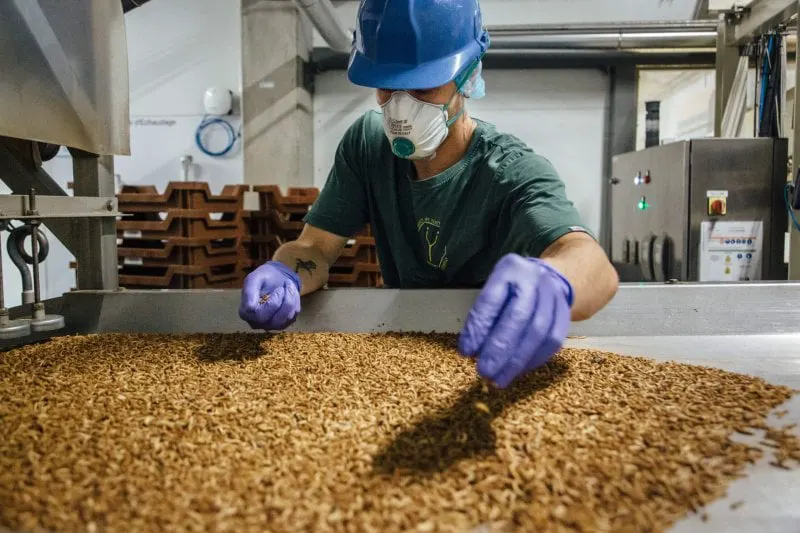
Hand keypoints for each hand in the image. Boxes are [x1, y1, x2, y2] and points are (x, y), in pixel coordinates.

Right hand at [239, 261, 301, 329]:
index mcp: (245, 312)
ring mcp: (270, 326)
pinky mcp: (283, 325)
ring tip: (289, 286)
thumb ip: (250, 290)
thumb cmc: (263, 278)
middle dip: (286, 300)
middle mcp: (257, 323)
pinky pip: (293, 316)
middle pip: (275, 319)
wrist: (275, 280)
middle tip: (287, 285)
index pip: (259, 314)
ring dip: (292, 299)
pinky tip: (290, 294)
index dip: (273, 302)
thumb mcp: (255, 278)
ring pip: (286, 318)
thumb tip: (250, 307)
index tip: (280, 289)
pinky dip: (295, 302)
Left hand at [458, 253, 572, 387]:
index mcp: (510, 269)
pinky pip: (553, 341)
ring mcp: (554, 296)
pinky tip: (518, 371)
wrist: (548, 278)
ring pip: (538, 332)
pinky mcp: (566, 314)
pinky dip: (534, 360)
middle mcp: (534, 279)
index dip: (479, 328)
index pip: (491, 300)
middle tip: (484, 371)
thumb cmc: (511, 288)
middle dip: (500, 349)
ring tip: (499, 379)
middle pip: (518, 317)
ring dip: (517, 361)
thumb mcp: (493, 290)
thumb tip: (471, 351)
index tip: (466, 352)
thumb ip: (484, 316)